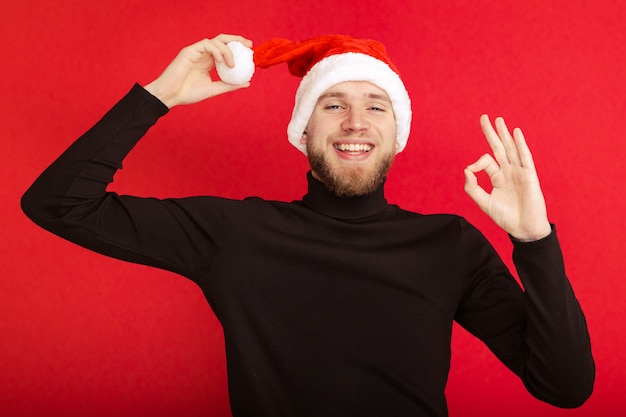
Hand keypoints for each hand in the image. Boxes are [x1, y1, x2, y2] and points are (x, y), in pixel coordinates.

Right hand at [144, 34, 252, 107]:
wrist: (171, 96)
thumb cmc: (188, 93)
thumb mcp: (213, 89)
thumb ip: (229, 85)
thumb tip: (247, 83)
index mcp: (209, 62)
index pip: (225, 49)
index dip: (238, 47)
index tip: (250, 51)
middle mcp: (204, 54)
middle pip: (222, 40)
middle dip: (237, 40)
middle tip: (249, 45)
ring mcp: (196, 51)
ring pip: (216, 41)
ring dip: (227, 50)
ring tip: (232, 64)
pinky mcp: (189, 51)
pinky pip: (206, 44)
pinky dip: (216, 50)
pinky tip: (222, 62)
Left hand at [464, 115, 551, 241]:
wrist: (523, 228)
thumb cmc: (505, 217)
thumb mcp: (484, 202)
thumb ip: (472, 187)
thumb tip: (466, 169)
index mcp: (497, 177)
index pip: (486, 161)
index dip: (476, 163)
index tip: (471, 170)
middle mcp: (508, 171)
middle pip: (499, 147)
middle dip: (491, 133)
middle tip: (485, 117)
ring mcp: (519, 172)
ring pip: (511, 149)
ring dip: (505, 134)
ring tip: (499, 120)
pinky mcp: (530, 176)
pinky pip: (525, 157)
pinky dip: (520, 144)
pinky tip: (516, 132)